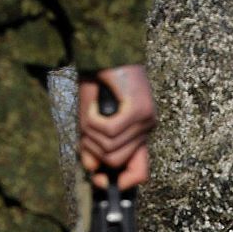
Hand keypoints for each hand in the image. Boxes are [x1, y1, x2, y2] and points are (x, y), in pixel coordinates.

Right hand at [77, 65, 155, 189]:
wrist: (104, 50)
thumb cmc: (99, 81)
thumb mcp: (92, 120)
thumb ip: (93, 145)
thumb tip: (92, 169)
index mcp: (139, 132)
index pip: (142, 172)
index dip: (124, 182)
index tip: (103, 182)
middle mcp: (147, 128)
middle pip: (116, 162)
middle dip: (93, 151)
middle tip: (85, 131)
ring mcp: (145, 120)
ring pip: (110, 148)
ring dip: (90, 133)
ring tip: (89, 112)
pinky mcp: (138, 109)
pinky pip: (108, 131)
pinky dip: (93, 120)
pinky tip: (92, 105)